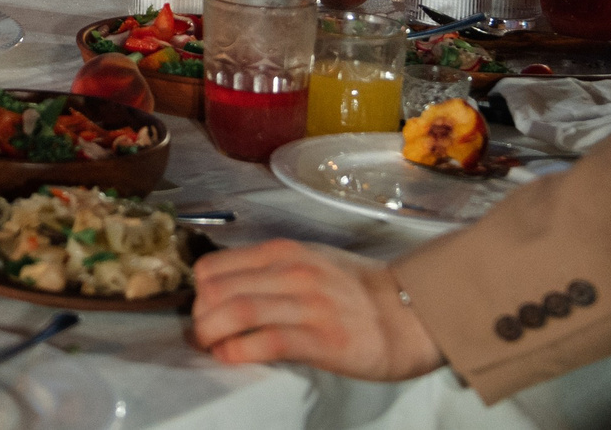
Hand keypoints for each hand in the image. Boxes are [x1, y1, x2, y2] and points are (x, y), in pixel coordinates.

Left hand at [190, 240, 443, 379]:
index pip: (213, 267)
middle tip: (203, 336)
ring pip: (234, 313)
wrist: (414, 314)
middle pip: (216, 291)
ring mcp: (307, 305)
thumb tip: (222, 291)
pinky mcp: (323, 339)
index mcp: (282, 252)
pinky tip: (230, 359)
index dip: (197, 294)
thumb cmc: (357, 292)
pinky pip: (265, 343)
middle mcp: (291, 272)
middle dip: (199, 317)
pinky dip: (236, 352)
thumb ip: (268, 271)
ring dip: (209, 335)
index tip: (202, 312)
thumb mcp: (309, 263)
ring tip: (210, 349)